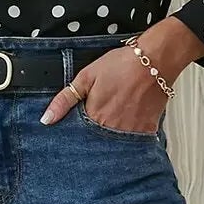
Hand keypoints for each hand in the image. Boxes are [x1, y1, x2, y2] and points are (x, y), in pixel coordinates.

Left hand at [40, 40, 173, 132]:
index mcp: (93, 116)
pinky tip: (130, 120)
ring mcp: (129, 132)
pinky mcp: (146, 130)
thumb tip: (47, 119)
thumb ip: (64, 100)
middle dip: (95, 134)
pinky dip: (131, 135)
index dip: (78, 130)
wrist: (156, 60)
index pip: (78, 135)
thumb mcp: (86, 77)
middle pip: (96, 141)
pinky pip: (135, 141)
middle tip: (104, 114)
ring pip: (115, 143)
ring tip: (118, 115)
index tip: (82, 123)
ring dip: (112, 135)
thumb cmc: (123, 65)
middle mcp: (111, 128)